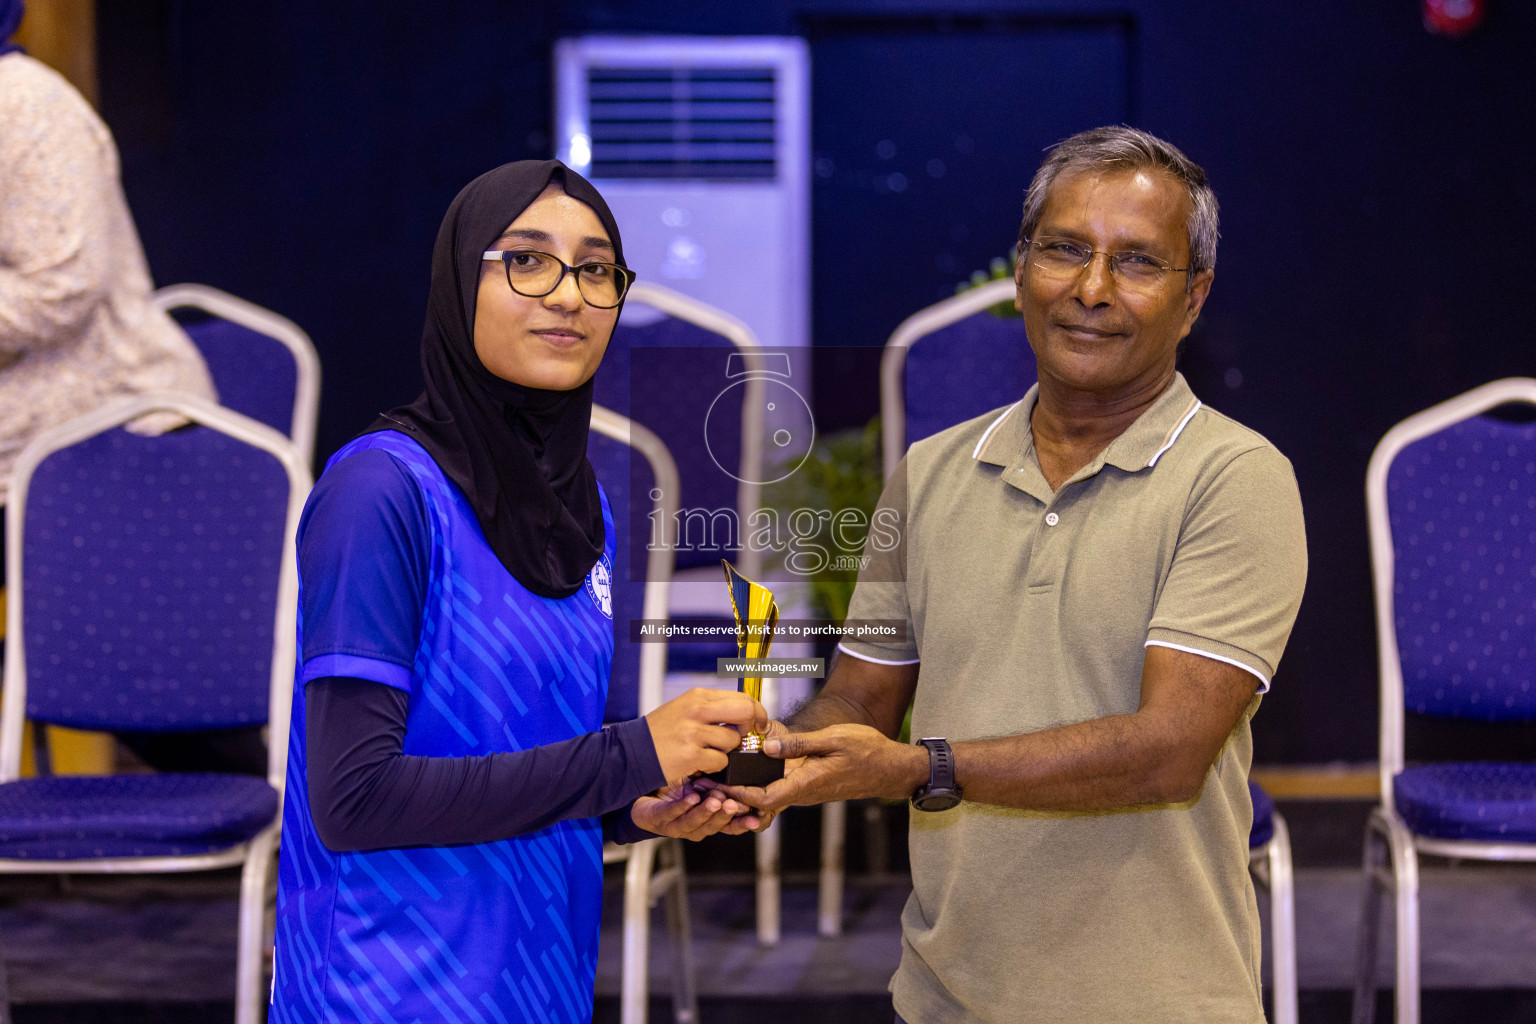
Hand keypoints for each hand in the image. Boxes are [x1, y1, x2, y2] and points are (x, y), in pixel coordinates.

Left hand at [631, 780, 768, 839]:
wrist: (643, 791)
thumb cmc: (676, 787)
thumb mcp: (702, 782)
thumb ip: (720, 780)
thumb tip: (740, 767)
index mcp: (708, 819)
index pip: (729, 825)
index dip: (743, 822)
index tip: (756, 817)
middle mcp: (694, 826)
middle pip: (713, 826)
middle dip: (725, 816)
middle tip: (734, 804)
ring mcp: (676, 825)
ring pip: (693, 823)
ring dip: (705, 813)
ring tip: (716, 801)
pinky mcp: (658, 819)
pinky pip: (671, 814)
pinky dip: (682, 807)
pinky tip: (691, 797)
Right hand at [644, 687, 766, 785]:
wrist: (631, 752)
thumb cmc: (660, 732)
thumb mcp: (684, 709)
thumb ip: (712, 708)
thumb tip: (744, 713)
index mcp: (698, 696)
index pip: (742, 698)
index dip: (757, 712)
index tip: (758, 724)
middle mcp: (697, 710)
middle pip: (746, 712)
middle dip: (751, 727)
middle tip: (744, 738)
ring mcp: (694, 733)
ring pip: (733, 742)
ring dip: (726, 751)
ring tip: (708, 751)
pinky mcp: (691, 755)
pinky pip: (720, 762)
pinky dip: (714, 766)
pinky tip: (699, 763)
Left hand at [718, 723, 928, 812]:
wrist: (890, 768)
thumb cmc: (866, 751)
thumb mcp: (834, 739)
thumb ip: (800, 744)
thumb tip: (766, 748)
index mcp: (806, 784)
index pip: (764, 799)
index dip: (739, 795)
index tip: (719, 783)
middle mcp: (803, 793)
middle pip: (761, 804)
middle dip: (735, 797)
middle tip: (710, 782)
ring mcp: (805, 791)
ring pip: (769, 799)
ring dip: (745, 792)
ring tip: (721, 776)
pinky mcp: (808, 785)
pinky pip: (779, 791)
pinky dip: (760, 786)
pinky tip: (748, 770)